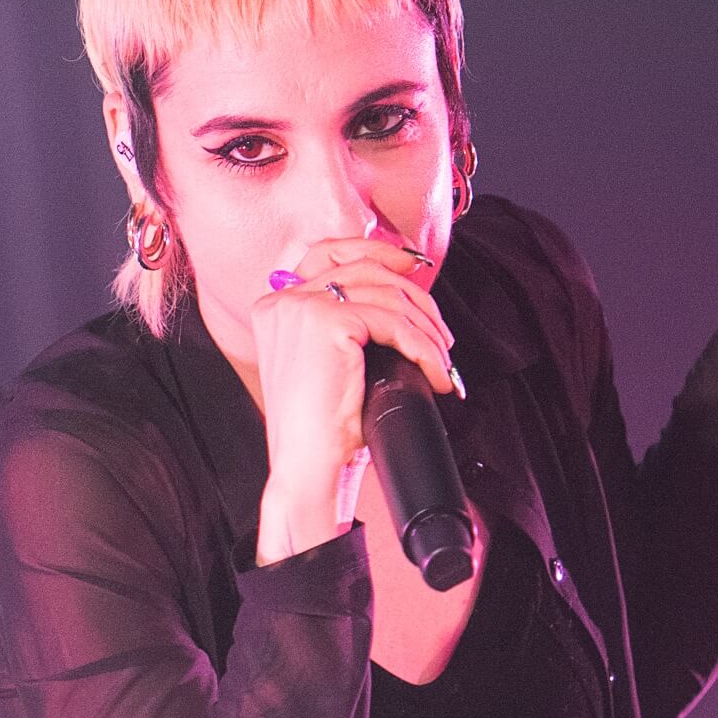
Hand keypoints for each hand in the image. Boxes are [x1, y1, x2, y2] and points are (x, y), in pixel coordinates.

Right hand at [252, 238, 457, 560]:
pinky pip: (392, 322)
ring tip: (442, 361)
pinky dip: (423, 347)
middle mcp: (281, 299)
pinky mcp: (326, 320)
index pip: (327, 254)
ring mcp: (300, 306)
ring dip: (425, 327)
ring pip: (384, 294)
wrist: (306, 468)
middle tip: (442, 332)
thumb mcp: (330, 363)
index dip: (375, 249)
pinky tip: (435, 373)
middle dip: (414, 293)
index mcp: (275, 306)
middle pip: (363, 267)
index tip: (414, 265)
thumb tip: (402, 295)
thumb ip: (347, 324)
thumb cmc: (321, 430)